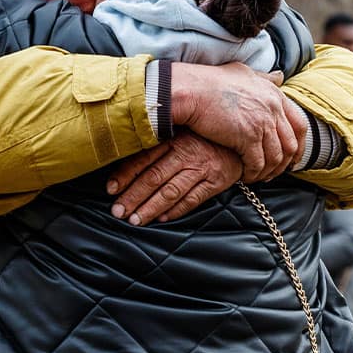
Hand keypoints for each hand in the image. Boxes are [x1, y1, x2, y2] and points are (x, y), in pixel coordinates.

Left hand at [107, 131, 242, 224]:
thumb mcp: (181, 132)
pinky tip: (162, 219)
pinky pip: (193, 199)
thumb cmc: (204, 137)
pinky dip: (176, 210)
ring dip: (151, 208)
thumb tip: (126, 155)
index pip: (144, 158)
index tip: (110, 189)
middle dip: (133, 197)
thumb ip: (158, 143)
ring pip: (171, 192)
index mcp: (174, 138)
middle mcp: (186, 153)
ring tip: (135, 220)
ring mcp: (202, 169)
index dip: (125, 175)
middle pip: (153, 178)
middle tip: (118, 212)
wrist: (241, 141)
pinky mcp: (216, 182)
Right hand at [170, 62, 307, 181]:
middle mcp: (273, 108)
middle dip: (284, 163)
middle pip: (291, 144)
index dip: (298, 146)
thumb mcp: (243, 72)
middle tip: (273, 173)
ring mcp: (262, 123)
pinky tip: (245, 176)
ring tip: (257, 176)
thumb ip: (264, 78)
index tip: (291, 158)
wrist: (191, 90)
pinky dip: (253, 173)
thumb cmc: (210, 81)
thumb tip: (279, 77)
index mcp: (274, 94)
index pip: (299, 125)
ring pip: (276, 157)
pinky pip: (258, 163)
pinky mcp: (248, 137)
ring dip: (268, 171)